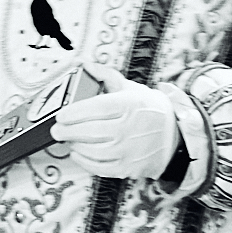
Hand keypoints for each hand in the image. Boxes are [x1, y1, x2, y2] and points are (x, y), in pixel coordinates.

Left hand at [48, 61, 178, 178]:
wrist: (175, 136)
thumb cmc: (150, 110)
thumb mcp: (131, 88)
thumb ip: (106, 76)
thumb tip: (86, 64)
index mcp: (129, 105)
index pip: (96, 108)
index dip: (74, 112)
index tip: (61, 115)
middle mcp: (129, 128)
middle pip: (90, 131)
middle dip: (67, 131)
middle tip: (57, 130)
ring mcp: (129, 150)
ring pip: (92, 151)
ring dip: (75, 145)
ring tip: (68, 139)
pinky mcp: (128, 168)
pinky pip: (100, 167)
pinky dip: (84, 161)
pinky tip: (78, 152)